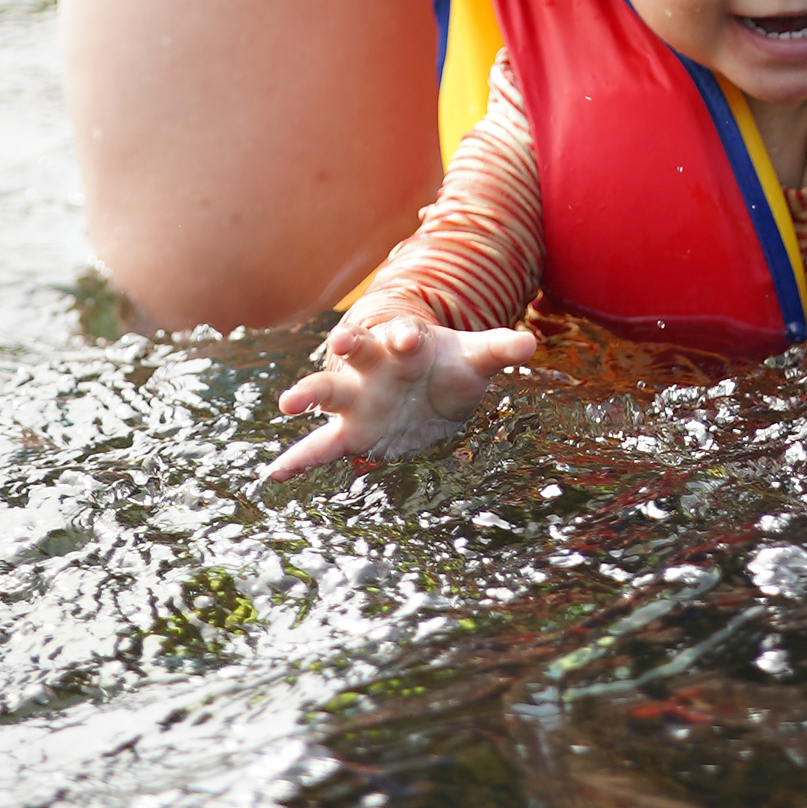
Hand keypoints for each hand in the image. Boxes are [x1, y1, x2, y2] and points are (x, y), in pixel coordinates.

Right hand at [264, 293, 537, 478]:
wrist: (427, 390)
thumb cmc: (448, 367)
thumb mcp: (475, 358)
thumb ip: (499, 349)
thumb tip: (532, 342)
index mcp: (403, 342)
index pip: (401, 333)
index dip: (405, 334)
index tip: (410, 336)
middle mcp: (373, 366)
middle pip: (356, 351)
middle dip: (349, 345)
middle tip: (343, 341)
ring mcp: (357, 397)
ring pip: (328, 392)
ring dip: (309, 394)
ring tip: (289, 403)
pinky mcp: (350, 431)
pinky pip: (319, 446)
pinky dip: (296, 459)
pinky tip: (274, 474)